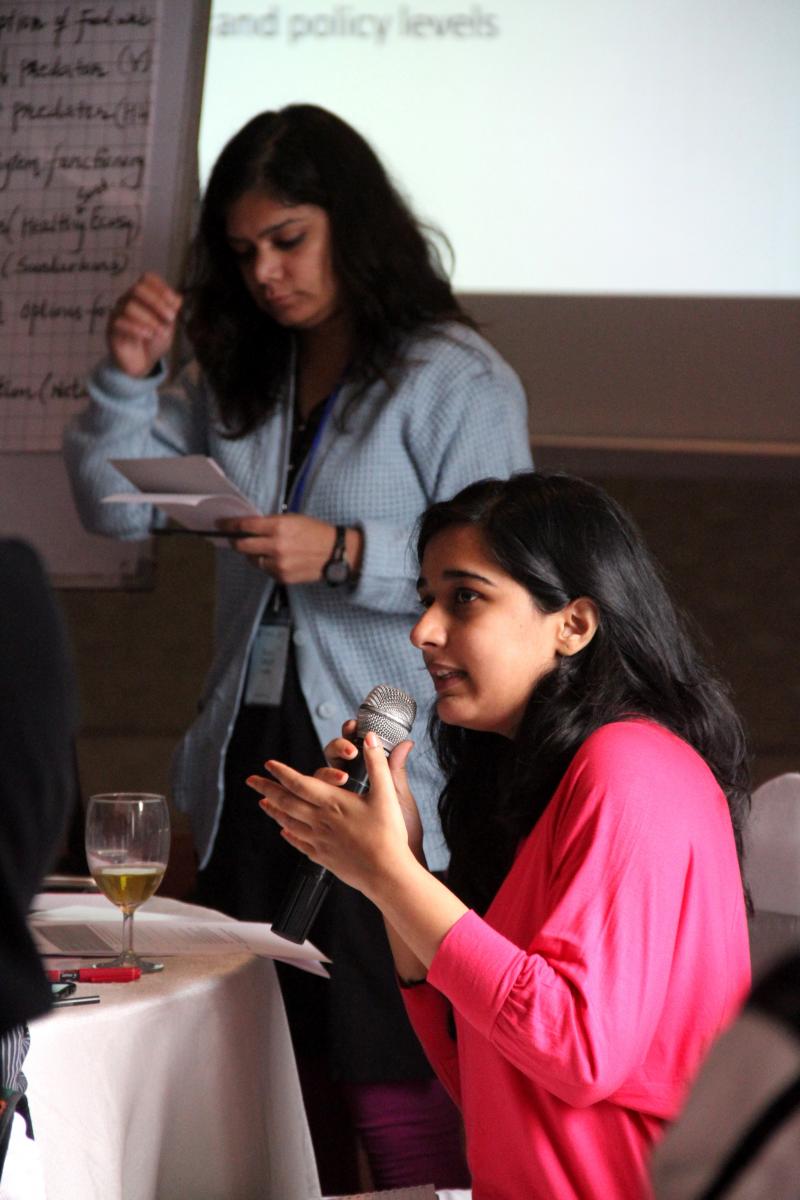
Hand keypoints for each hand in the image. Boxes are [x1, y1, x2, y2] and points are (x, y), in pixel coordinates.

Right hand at [107, 272, 181, 377]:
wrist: (142, 363)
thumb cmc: (154, 340)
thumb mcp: (168, 325)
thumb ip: (171, 311)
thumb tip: (178, 298)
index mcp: (142, 296)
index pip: (147, 279)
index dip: (162, 287)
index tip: (175, 303)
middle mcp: (127, 300)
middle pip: (137, 289)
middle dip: (157, 302)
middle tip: (171, 318)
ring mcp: (117, 313)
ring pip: (130, 306)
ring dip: (150, 319)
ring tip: (161, 333)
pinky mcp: (111, 329)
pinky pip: (120, 322)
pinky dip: (138, 328)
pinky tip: (148, 335)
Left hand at [218, 514, 361, 584]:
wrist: (336, 553)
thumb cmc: (316, 533)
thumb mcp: (293, 519)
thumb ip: (271, 523)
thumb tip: (250, 527)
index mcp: (279, 527)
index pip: (245, 526)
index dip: (230, 525)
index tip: (221, 525)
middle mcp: (276, 546)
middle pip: (242, 545)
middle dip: (236, 541)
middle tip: (235, 538)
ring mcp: (278, 564)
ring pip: (252, 559)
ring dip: (253, 553)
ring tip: (264, 548)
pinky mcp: (282, 577)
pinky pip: (265, 570)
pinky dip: (266, 564)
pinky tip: (276, 558)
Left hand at [247, 732, 414, 895]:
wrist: (385, 874)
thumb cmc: (388, 834)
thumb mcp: (386, 794)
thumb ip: (377, 764)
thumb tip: (369, 739)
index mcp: (334, 803)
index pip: (300, 784)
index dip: (282, 773)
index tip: (269, 765)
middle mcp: (321, 821)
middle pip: (286, 802)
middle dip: (267, 789)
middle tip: (251, 781)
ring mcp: (320, 841)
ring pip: (289, 822)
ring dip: (274, 810)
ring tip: (263, 803)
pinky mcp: (324, 857)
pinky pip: (300, 843)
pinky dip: (289, 834)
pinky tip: (285, 832)